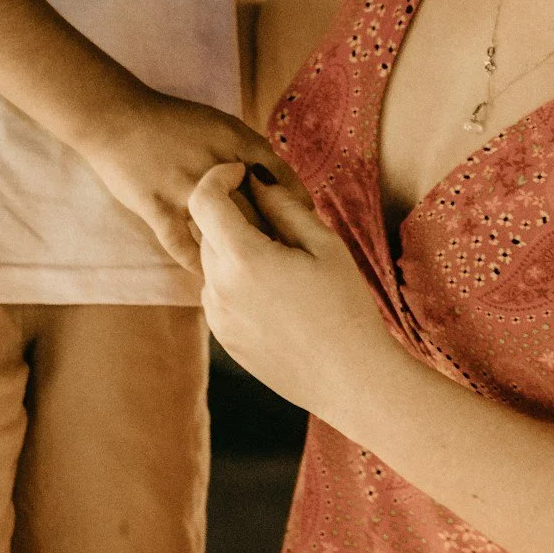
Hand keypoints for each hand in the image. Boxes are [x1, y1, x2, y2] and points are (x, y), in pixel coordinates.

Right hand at [76, 94, 293, 270]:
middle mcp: (218, 166)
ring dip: (241, 252)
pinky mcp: (158, 208)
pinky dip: (198, 263)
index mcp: (238, 143)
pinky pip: (183, 246)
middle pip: (260, 211)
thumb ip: (250, 152)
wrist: (118, 117)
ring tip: (254, 271)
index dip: (297, 210)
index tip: (304, 230)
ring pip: (226, 232)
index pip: (282, 183)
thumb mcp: (221, 125)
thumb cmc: (172, 121)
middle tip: (287, 259)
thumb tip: (277, 183)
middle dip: (276, 237)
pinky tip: (210, 275)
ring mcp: (187, 190)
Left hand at [190, 161, 402, 424]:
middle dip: (234, 215)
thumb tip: (256, 180)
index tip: (244, 174)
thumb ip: (283, 206)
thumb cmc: (345, 306)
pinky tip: (278, 294)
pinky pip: (219, 293)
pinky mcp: (224, 338)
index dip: (220, 176)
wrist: (350, 378)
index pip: (203, 198)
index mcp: (243, 259)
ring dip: (235, 249)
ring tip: (283, 264)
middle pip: (208, 229)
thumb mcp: (323, 244)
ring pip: (212, 262)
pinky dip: (237, 280)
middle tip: (280, 223)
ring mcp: (218, 317)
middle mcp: (219, 288)